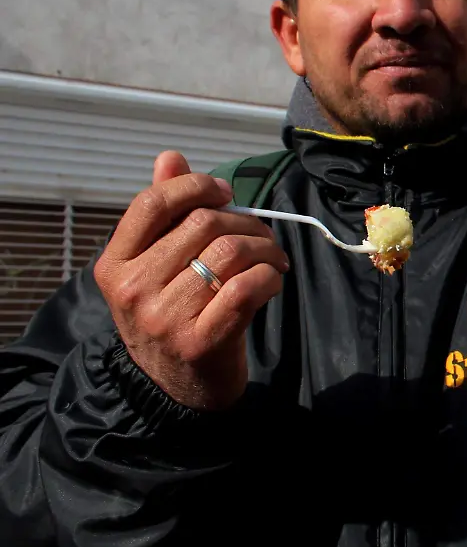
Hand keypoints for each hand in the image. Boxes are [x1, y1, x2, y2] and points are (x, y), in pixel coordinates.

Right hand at [93, 151, 289, 409]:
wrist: (177, 389)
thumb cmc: (171, 317)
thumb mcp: (154, 267)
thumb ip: (162, 213)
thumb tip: (170, 157)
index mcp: (115, 264)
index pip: (152, 202)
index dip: (196, 187)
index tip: (224, 193)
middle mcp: (134, 289)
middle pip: (202, 224)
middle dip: (245, 222)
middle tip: (261, 236)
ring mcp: (165, 317)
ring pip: (230, 252)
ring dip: (264, 248)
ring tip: (272, 258)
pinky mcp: (201, 340)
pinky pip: (247, 287)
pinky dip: (270, 276)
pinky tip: (272, 281)